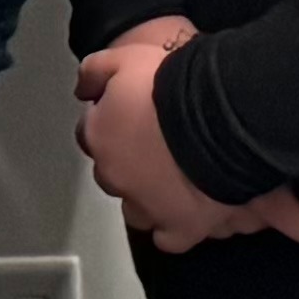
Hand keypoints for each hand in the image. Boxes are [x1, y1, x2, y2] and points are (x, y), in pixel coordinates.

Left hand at [71, 18, 274, 252]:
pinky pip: (170, 239)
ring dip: (149, 201)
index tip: (135, 121)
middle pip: (113, 176)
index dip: (113, 128)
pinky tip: (190, 215)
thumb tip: (82, 91)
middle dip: (130, 167)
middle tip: (160, 152)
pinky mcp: (181, 227)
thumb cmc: (168, 83)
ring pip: (137, 212)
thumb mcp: (124, 59)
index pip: (92, 137)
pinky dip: (177, 229)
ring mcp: (147, 206)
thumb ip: (95, 72)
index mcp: (99, 137)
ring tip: (176, 186)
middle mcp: (115, 177)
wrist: (217, 114)